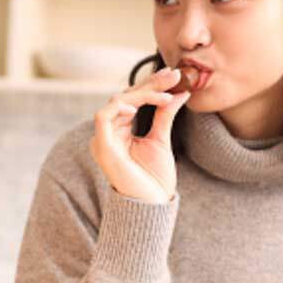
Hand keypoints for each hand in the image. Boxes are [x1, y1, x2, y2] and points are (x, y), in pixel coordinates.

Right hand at [89, 67, 190, 203]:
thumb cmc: (154, 180)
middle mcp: (109, 133)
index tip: (173, 75)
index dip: (151, 85)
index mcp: (120, 131)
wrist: (152, 207)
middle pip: (125, 97)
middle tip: (173, 75)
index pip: (133, 100)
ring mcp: (104, 140)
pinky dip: (119, 108)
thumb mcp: (161, 140)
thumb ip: (165, 115)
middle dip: (150, 84)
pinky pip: (103, 117)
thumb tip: (180, 93)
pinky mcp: (102, 147)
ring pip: (116, 102)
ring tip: (165, 95)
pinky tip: (138, 108)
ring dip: (141, 94)